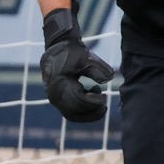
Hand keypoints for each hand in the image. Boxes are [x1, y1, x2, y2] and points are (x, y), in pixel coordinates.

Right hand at [39, 7, 116, 122]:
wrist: (57, 47)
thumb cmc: (72, 51)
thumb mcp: (87, 57)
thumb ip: (98, 68)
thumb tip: (109, 79)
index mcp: (60, 83)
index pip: (78, 101)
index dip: (94, 101)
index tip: (105, 96)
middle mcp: (55, 94)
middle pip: (75, 112)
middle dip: (92, 111)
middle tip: (105, 104)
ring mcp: (55, 99)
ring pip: (73, 115)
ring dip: (88, 112)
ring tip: (100, 99)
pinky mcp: (59, 100)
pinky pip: (71, 112)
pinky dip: (84, 110)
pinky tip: (93, 96)